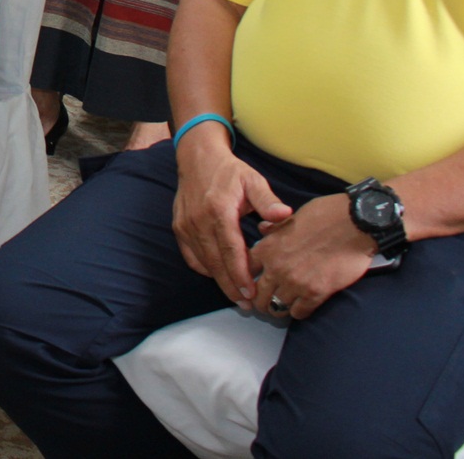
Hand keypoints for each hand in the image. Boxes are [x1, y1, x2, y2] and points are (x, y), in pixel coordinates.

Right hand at [171, 127, 293, 309]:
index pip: (230, 250)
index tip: (251, 293)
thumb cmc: (230, 171)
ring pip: (203, 262)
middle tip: (247, 304)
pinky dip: (205, 269)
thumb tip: (285, 215)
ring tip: (237, 295)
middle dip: (231, 286)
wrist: (198, 157)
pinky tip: (219, 276)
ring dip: (219, 281)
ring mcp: (186, 225)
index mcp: (219, 210)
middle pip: (216, 262)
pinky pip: (191, 257)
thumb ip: (268, 200)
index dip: (240, 274)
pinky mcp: (179, 228)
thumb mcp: (253, 180)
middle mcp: (199, 220)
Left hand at [248, 194, 375, 320]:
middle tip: (266, 302)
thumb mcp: (290, 217)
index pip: (244, 271)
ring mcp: (295, 282)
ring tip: (283, 306)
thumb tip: (263, 229)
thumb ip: (273, 228)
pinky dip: (299, 312)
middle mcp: (276, 268)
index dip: (246, 280)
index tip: (252, 284)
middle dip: (260, 301)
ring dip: (279, 309)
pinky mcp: (316, 293)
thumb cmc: (325, 215)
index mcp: (268, 247)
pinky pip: (299, 313)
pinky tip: (303, 306)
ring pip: (276, 308)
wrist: (354, 223)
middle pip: (257, 297)